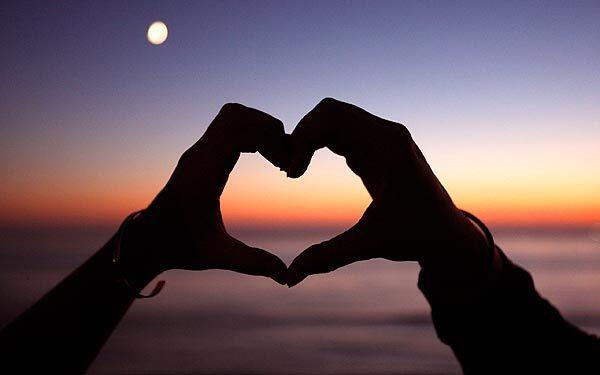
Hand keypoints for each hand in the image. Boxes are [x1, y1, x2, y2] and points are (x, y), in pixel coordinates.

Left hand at [123, 103, 288, 285]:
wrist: (148, 240)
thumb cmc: (179, 246)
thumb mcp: (217, 255)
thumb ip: (252, 263)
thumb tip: (285, 275)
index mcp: (203, 173)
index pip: (237, 130)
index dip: (268, 138)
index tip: (284, 165)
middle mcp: (199, 155)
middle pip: (236, 114)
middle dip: (266, 127)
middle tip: (285, 156)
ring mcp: (198, 152)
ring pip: (231, 116)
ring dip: (257, 127)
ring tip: (276, 154)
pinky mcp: (201, 154)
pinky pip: (227, 127)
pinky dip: (248, 132)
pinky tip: (262, 156)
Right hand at [285, 98, 488, 286]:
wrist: (448, 234)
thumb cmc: (418, 236)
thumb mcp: (370, 244)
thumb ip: (328, 256)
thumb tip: (289, 278)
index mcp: (388, 144)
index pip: (332, 115)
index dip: (303, 137)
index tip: (292, 173)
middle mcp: (385, 134)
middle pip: (329, 112)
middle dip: (301, 135)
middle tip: (287, 170)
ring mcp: (381, 139)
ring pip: (332, 120)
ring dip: (307, 139)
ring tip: (292, 171)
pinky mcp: (375, 150)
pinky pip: (339, 134)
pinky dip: (317, 145)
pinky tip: (303, 168)